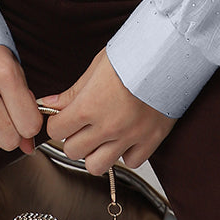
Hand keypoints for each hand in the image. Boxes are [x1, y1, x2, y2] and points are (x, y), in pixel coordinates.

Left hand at [37, 48, 177, 175]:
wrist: (170, 53)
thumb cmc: (134, 54)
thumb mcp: (97, 67)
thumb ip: (72, 92)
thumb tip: (48, 104)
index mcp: (89, 106)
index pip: (56, 130)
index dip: (57, 122)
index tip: (63, 117)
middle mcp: (108, 126)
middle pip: (73, 151)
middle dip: (74, 138)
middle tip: (82, 125)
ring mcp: (130, 136)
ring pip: (97, 166)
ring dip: (95, 153)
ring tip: (101, 136)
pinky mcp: (151, 140)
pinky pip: (130, 162)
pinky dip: (125, 153)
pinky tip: (126, 137)